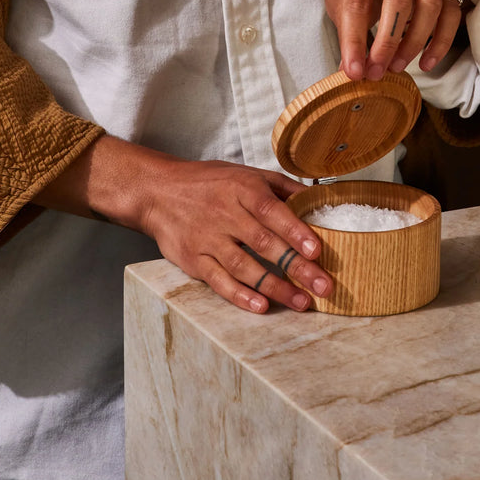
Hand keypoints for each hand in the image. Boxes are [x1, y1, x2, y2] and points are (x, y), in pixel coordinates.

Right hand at [35, 136, 332, 313]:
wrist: (156, 191)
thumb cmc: (209, 183)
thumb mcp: (246, 174)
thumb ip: (283, 187)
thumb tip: (320, 198)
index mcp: (242, 190)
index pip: (272, 211)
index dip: (295, 231)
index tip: (317, 251)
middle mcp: (225, 214)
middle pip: (264, 243)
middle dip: (297, 267)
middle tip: (324, 286)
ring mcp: (207, 239)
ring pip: (244, 267)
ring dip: (275, 286)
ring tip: (302, 302)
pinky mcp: (192, 260)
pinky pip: (218, 280)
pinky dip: (239, 295)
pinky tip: (261, 306)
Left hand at [323, 0, 466, 80]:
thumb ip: (345, 29)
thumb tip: (350, 71)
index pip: (358, 2)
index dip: (355, 40)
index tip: (354, 71)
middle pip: (399, 1)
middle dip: (387, 44)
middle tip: (376, 72)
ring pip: (430, 5)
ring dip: (414, 43)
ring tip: (397, 67)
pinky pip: (450, 13)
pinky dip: (440, 42)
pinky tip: (426, 63)